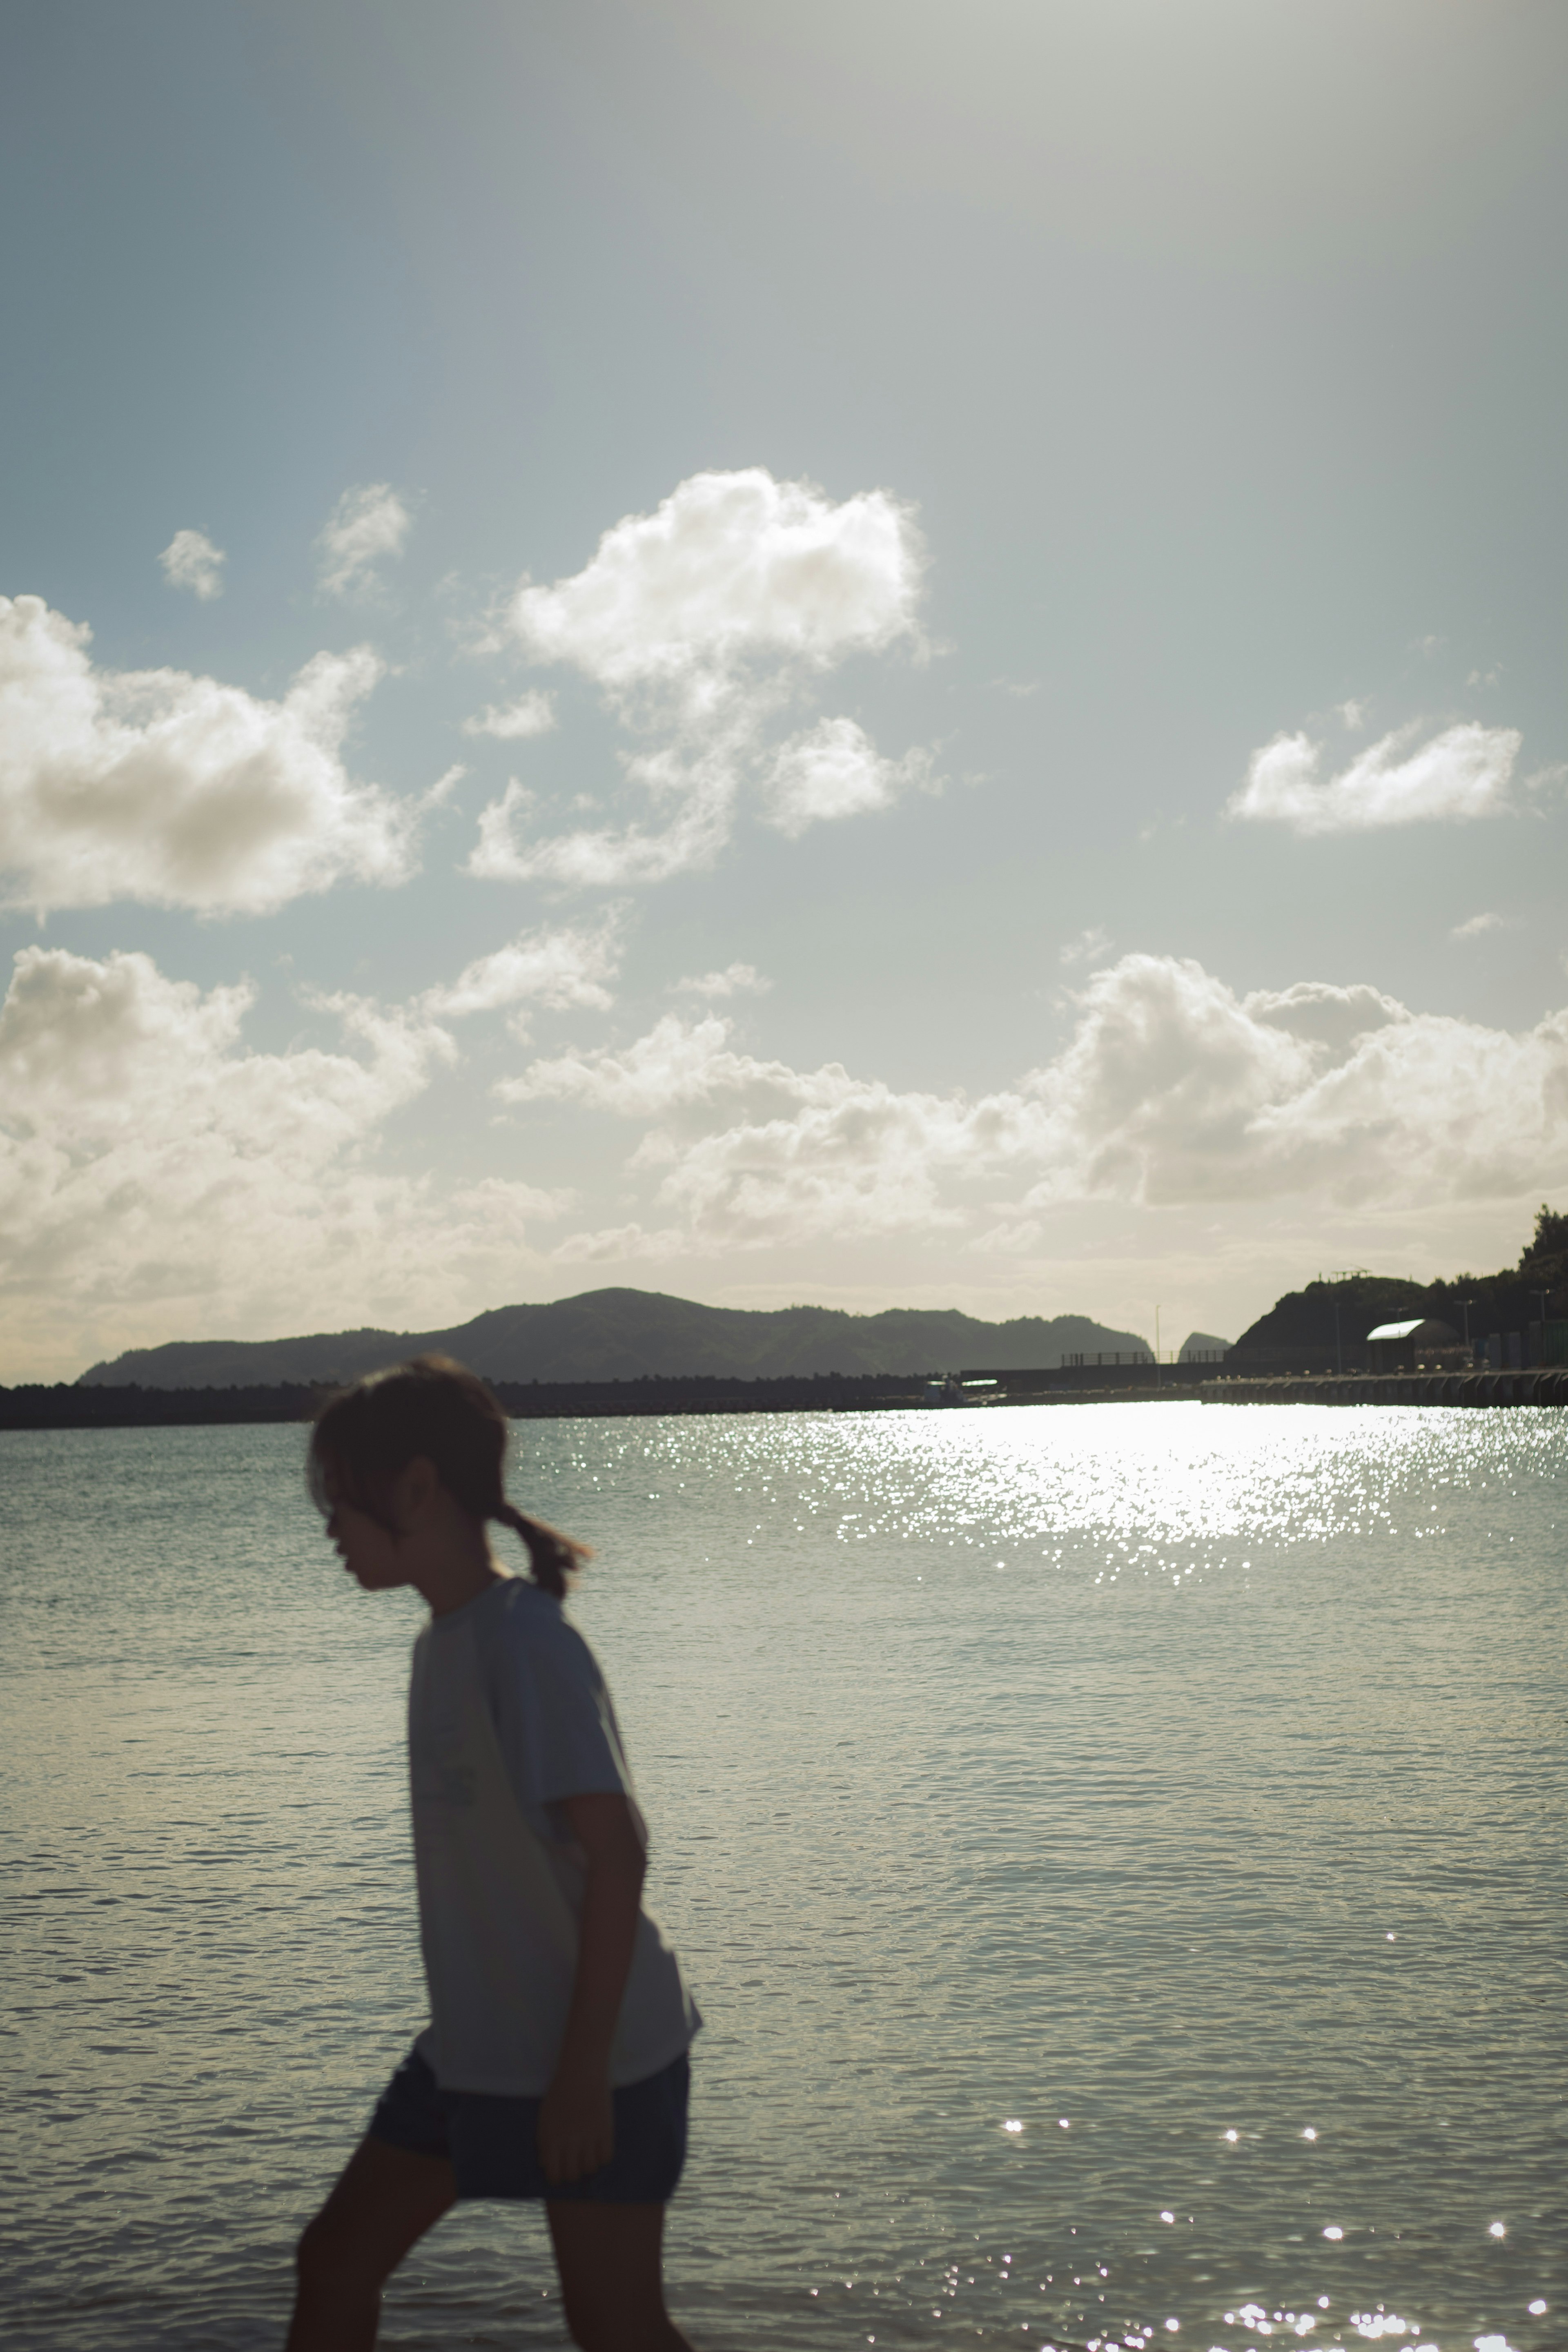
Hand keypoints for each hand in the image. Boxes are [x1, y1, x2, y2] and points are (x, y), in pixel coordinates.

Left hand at [538, 2058, 613, 2184]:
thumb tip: (544, 2165)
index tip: (560, 2172)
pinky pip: (606, 2157)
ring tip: (587, 2155)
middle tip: (574, 2164)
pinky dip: (602, 2157)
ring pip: (590, 2168)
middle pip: (572, 2175)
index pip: (553, 2174)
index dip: (556, 2178)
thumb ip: (543, 2142)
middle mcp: (569, 2141)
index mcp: (552, 2139)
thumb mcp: (545, 2117)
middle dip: (572, 2173)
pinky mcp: (605, 2130)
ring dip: (588, 2165)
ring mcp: (589, 2136)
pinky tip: (598, 2148)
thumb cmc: (560, 2093)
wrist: (581, 2071)